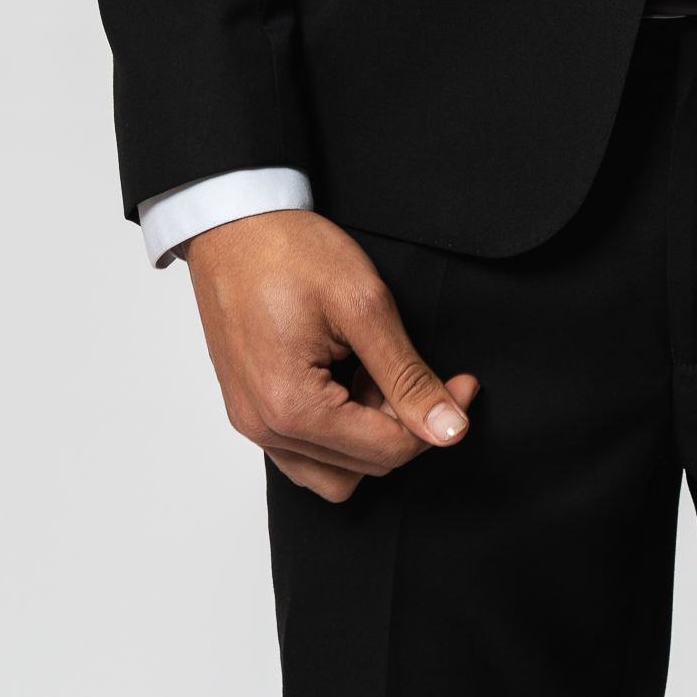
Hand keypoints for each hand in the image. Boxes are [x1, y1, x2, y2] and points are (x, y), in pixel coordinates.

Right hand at [183, 209, 478, 504]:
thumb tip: (448, 427)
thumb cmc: (288, 252)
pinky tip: (344, 379)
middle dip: (400, 422)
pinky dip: (337, 429)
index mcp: (292, 408)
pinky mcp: (250, 412)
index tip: (464, 384)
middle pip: (364, 466)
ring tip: (370, 371)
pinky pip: (305, 453)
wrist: (232, 225)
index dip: (438, 419)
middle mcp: (265, 429)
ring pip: (335, 472)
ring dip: (367, 432)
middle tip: (407, 364)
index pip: (388, 451)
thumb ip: (407, 376)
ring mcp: (252, 425)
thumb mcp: (364, 304)